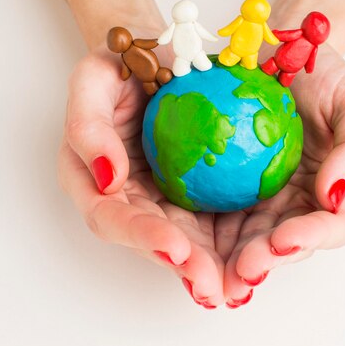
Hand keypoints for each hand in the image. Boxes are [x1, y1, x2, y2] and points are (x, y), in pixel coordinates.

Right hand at [58, 46, 225, 307]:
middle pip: (154, 244)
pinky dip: (234, 247)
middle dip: (183, 268)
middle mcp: (130, 203)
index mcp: (95, 183)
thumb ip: (87, 126)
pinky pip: (216, 228)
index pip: (112, 218)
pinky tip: (257, 261)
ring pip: (188, 246)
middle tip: (213, 284)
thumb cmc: (121, 67)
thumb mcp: (94, 79)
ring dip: (211, 270)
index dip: (141, 235)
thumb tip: (109, 179)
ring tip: (237, 287)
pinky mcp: (197, 200)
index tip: (175, 246)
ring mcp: (165, 204)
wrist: (159, 58)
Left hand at [215, 45, 344, 305]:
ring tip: (212, 275)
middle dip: (265, 261)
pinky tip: (185, 250)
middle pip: (285, 245)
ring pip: (247, 242)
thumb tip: (335, 192)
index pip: (333, 225)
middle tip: (241, 270)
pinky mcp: (227, 194)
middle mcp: (299, 205)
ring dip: (230, 263)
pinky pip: (214, 220)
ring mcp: (262, 202)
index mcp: (335, 192)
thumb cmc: (324, 76)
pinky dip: (202, 239)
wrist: (279, 53)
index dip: (312, 237)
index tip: (286, 238)